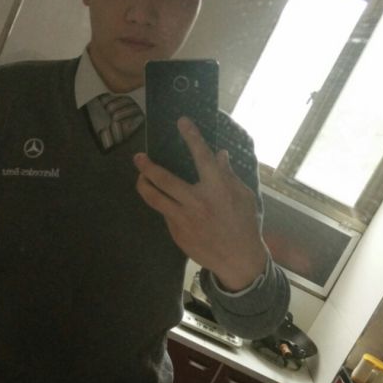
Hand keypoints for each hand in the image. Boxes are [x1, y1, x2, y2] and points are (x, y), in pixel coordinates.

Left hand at [134, 116, 267, 290]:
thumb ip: (228, 175)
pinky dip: (162, 204)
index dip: (192, 137)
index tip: (182, 121)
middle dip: (148, 166)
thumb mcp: (243, 197)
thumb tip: (219, 154)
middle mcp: (197, 202)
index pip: (202, 156)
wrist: (238, 261)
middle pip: (165, 179)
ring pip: (155, 198)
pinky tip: (162, 199)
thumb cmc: (244, 225)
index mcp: (217, 189)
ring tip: (139, 176)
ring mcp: (184, 218)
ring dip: (143, 184)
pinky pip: (165, 213)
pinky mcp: (177, 232)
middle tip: (138, 157)